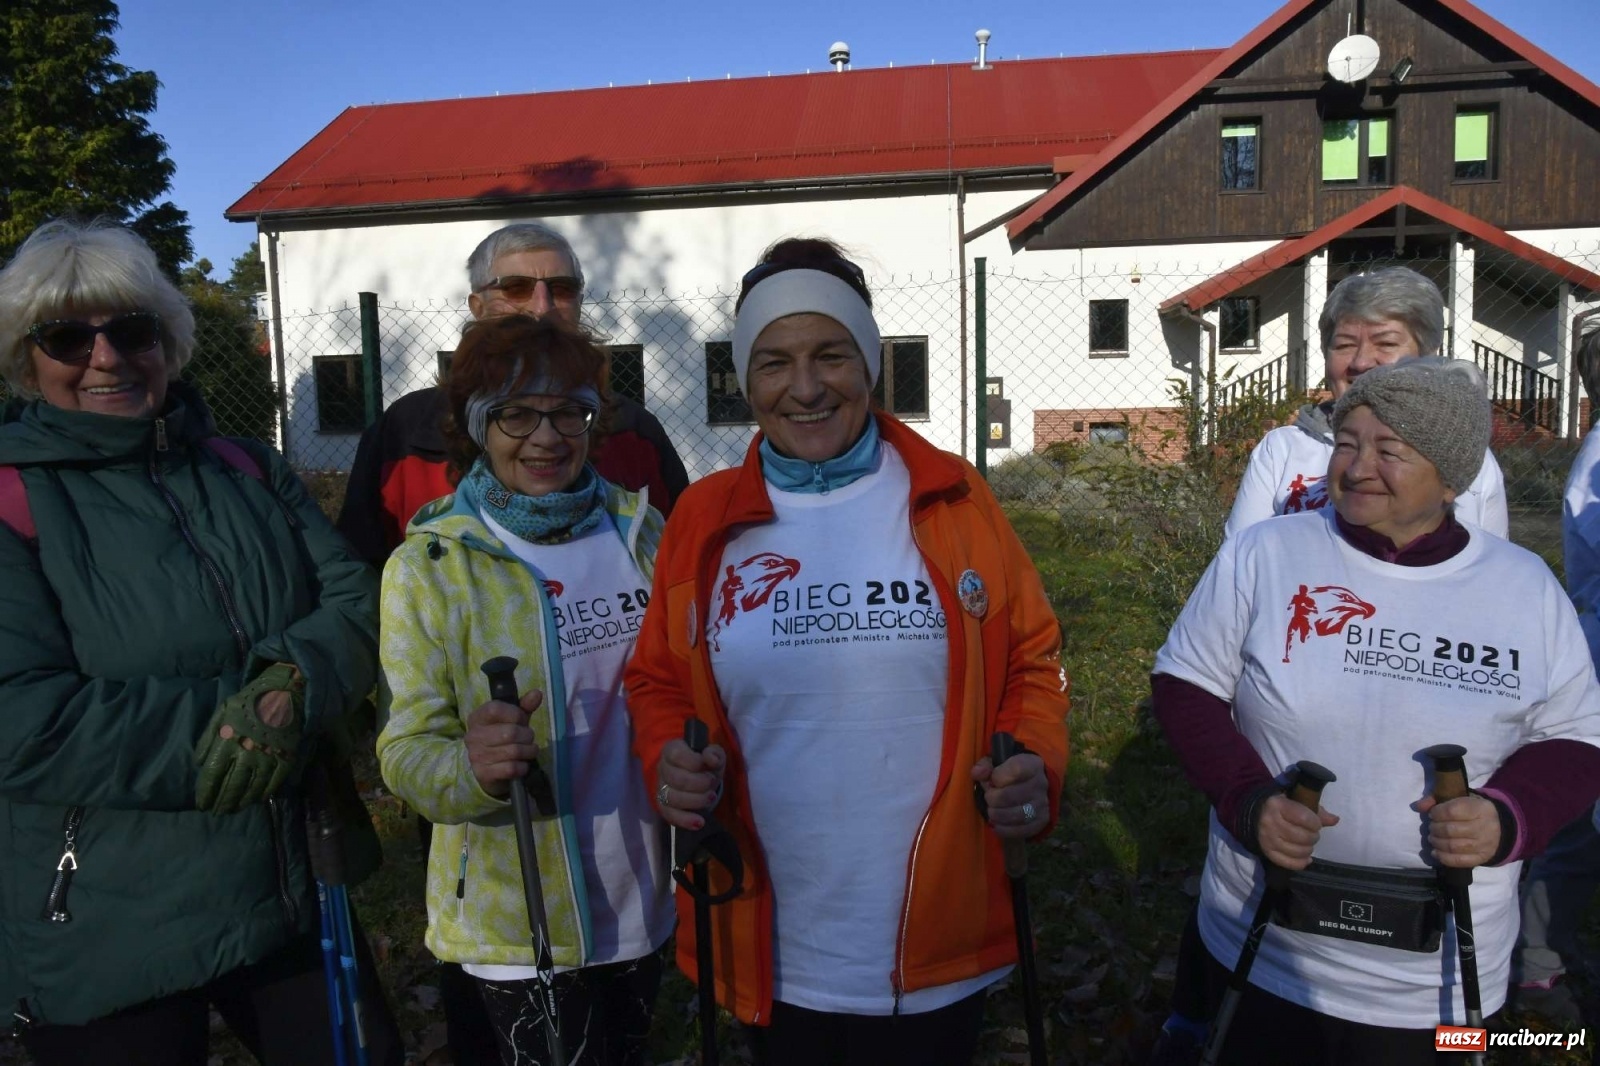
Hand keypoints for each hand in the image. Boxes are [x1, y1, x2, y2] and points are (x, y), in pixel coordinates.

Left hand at [196, 663, 304, 813]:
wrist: (284, 694)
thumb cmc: (249, 702)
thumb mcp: (221, 713)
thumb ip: (208, 737)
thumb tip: (199, 763)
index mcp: (227, 742)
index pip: (212, 775)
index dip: (205, 793)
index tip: (201, 805)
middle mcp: (246, 754)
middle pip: (231, 787)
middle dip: (222, 802)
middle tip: (217, 813)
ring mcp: (267, 759)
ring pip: (252, 789)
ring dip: (241, 802)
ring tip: (234, 809)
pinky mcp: (285, 760)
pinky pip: (273, 784)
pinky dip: (264, 794)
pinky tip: (256, 800)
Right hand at [465, 691, 543, 797]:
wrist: (487, 771)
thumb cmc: (501, 740)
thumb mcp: (512, 721)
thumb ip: (524, 707)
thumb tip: (537, 693)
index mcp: (477, 718)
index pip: (495, 709)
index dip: (515, 714)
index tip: (522, 720)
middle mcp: (473, 736)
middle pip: (510, 732)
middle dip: (527, 736)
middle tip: (528, 739)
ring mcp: (477, 756)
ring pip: (514, 751)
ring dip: (529, 752)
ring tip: (529, 751)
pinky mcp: (484, 773)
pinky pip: (512, 768)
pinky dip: (523, 767)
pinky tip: (522, 765)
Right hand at [655, 738, 725, 831]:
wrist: (701, 781)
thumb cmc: (706, 765)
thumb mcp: (715, 756)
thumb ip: (714, 754)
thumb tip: (710, 758)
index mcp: (672, 750)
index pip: (676, 755)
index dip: (694, 762)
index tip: (709, 766)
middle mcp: (663, 768)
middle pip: (675, 778)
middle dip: (699, 783)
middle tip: (712, 783)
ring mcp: (661, 788)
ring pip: (672, 798)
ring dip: (695, 800)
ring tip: (710, 798)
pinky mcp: (664, 806)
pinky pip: (670, 815)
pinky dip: (685, 820)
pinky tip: (699, 822)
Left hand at [972, 750, 1048, 839]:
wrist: (1031, 785)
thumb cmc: (1009, 772)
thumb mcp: (997, 763)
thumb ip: (985, 766)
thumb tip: (977, 773)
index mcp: (1032, 765)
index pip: (1017, 770)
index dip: (998, 776)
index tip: (992, 779)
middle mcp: (1041, 784)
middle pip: (1012, 795)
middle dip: (993, 798)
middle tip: (989, 797)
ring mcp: (1042, 804)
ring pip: (1017, 815)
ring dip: (997, 815)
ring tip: (991, 811)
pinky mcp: (1041, 821)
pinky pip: (1022, 830)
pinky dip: (1005, 829)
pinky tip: (996, 824)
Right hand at [1257, 793, 1338, 869]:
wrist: (1255, 815)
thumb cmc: (1281, 807)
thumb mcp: (1296, 803)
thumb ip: (1316, 811)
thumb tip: (1335, 820)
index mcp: (1278, 806)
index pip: (1304, 818)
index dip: (1316, 823)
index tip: (1315, 823)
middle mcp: (1270, 822)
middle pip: (1302, 837)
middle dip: (1313, 837)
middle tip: (1312, 835)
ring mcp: (1267, 839)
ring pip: (1297, 851)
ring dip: (1308, 850)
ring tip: (1308, 845)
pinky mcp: (1267, 852)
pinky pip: (1289, 863)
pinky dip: (1301, 863)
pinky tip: (1307, 858)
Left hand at [1417, 794, 1500, 867]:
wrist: (1499, 828)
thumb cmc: (1473, 811)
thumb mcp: (1460, 800)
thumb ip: (1437, 800)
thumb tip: (1418, 806)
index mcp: (1480, 809)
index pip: (1452, 811)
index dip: (1437, 813)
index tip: (1432, 814)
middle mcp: (1485, 827)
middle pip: (1451, 830)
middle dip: (1435, 829)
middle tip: (1431, 827)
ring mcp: (1484, 845)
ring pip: (1454, 846)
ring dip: (1437, 843)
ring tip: (1433, 838)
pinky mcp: (1482, 858)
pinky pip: (1459, 861)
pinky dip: (1443, 857)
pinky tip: (1436, 852)